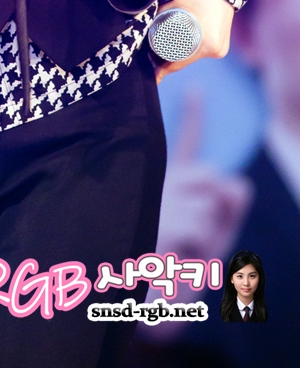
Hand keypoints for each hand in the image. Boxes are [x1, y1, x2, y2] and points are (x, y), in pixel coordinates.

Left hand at [153, 0, 233, 82]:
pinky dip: (190, 49)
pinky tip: (180, 42)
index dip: (161, 70)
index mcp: (204, 41)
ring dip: (178, 54)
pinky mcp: (222, 47)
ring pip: (192, 57)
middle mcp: (214, 49)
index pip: (177, 64)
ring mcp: (220, 49)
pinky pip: (201, 52)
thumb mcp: (171, 0)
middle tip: (150, 55)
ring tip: (162, 46)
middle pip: (183, 61)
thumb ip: (154, 13)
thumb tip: (136, 25)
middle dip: (166, 60)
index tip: (152, 76)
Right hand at [155, 91, 251, 263]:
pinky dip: (199, 249)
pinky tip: (176, 257)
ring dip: (209, 235)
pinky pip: (201, 229)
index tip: (197, 86)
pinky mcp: (157, 221)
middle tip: (196, 234)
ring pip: (210, 205)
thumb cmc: (180, 263)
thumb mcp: (213, 231)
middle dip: (218, 208)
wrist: (140, 292)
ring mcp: (155, 199)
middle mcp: (158, 182)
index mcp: (168, 180)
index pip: (186, 144)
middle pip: (213, 178)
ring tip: (183, 249)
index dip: (193, 113)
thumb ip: (230, 203)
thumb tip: (240, 182)